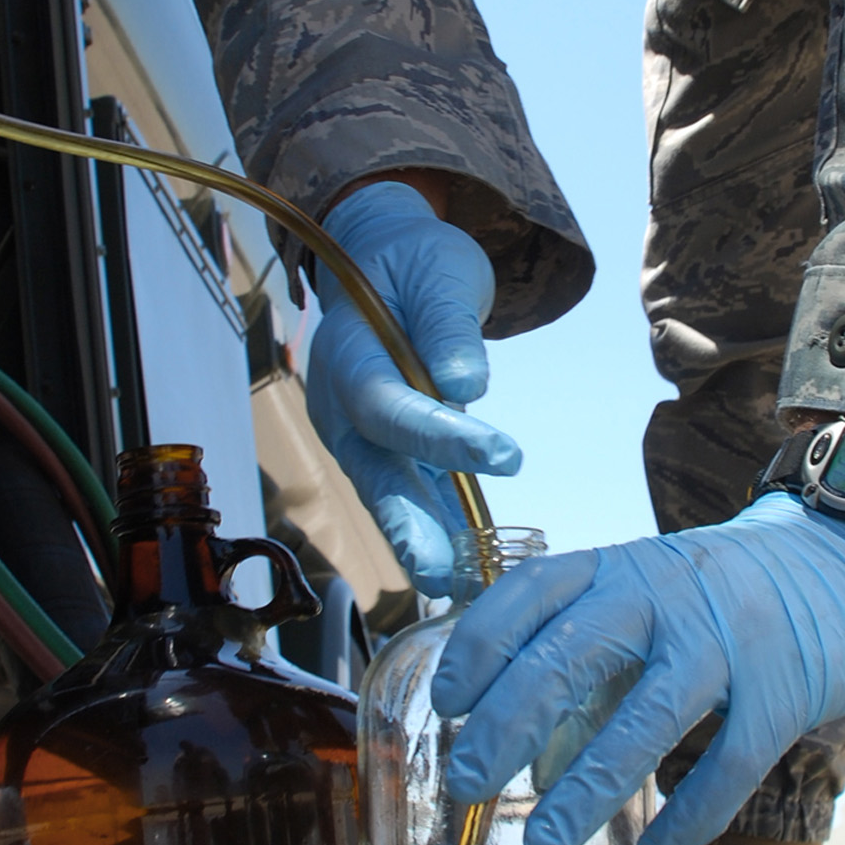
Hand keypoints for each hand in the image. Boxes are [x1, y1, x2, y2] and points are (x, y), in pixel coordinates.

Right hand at [306, 180, 519, 594]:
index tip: (505, 454)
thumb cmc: (416, 261)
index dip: (440, 434)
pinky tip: (467, 562)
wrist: (388, 261)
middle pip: (372, 468)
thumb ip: (448, 326)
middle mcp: (339, 401)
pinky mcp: (383, 448)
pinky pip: (409, 489)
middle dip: (408, 522)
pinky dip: (437, 523)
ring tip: (458, 584)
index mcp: (346, 351)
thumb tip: (465, 383)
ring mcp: (357, 432)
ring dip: (422, 537)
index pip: (386, 404)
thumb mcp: (440, 271)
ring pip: (387, 491)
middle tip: (446, 571)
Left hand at [430, 490, 844, 844]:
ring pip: (645, 717)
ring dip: (586, 786)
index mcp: (620, 567)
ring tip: (542, 843)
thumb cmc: (726, 592)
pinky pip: (730, 762)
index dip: (480, 645)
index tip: (447, 702)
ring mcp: (727, 639)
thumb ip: (592, 661)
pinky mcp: (783, 688)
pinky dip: (690, 815)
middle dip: (509, 723)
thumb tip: (525, 758)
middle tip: (467, 782)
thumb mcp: (651, 596)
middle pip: (571, 654)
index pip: (533, 592)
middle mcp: (664, 593)